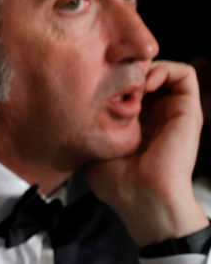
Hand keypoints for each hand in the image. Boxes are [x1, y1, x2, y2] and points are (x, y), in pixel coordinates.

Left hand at [86, 60, 206, 245]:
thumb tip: (75, 102)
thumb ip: (92, 123)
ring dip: (145, 67)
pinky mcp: (188, 111)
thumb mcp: (95, 145)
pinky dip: (165, 69)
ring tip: (128, 83)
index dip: (113, 75)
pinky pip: (186, 73)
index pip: (127, 85)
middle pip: (145, 73)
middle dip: (127, 67)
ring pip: (164, 69)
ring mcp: (173, 111)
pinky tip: (145, 84)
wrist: (141, 197)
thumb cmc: (116, 181)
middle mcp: (156, 114)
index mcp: (135, 122)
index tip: (97, 80)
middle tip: (112, 78)